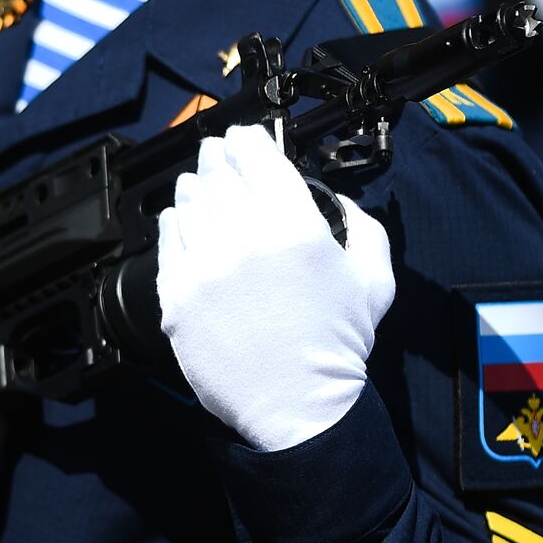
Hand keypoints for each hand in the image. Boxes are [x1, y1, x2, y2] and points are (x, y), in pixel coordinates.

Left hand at [155, 125, 394, 451]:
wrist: (298, 406)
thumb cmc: (336, 345)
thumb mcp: (374, 277)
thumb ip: (358, 223)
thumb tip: (330, 198)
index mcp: (294, 228)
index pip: (258, 158)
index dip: (248, 140)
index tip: (244, 137)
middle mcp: (244, 240)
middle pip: (218, 174)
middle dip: (218, 157)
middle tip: (217, 153)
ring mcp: (204, 269)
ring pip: (188, 204)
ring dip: (194, 187)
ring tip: (199, 184)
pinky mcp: (177, 297)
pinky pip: (168, 244)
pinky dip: (173, 224)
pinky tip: (180, 220)